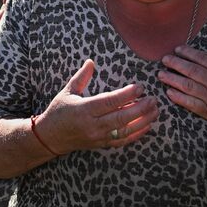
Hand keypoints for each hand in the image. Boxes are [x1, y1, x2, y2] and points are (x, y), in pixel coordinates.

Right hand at [34, 59, 158, 152]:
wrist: (50, 137)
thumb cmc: (59, 111)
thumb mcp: (67, 92)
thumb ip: (81, 77)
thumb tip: (91, 61)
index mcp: (83, 109)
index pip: (109, 101)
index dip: (126, 95)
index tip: (140, 87)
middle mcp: (92, 125)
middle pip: (121, 117)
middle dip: (140, 108)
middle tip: (153, 99)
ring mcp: (98, 137)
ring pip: (125, 130)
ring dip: (143, 121)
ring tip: (155, 111)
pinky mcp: (101, 145)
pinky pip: (122, 141)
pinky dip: (137, 134)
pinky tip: (147, 125)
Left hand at [159, 43, 206, 138]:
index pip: (204, 59)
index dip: (189, 53)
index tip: (177, 49)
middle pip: (193, 71)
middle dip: (176, 64)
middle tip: (165, 59)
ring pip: (189, 86)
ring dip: (173, 79)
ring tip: (161, 74)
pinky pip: (191, 104)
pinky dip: (179, 98)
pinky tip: (169, 92)